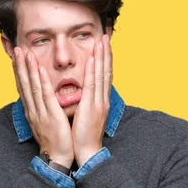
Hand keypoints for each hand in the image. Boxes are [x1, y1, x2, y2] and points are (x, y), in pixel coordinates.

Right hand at [12, 46, 73, 166]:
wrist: (57, 158)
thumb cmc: (55, 141)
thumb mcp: (45, 123)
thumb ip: (43, 109)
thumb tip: (41, 99)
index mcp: (32, 111)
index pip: (23, 87)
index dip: (19, 71)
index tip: (17, 58)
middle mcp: (33, 109)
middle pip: (23, 84)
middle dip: (20, 66)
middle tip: (16, 49)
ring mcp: (40, 112)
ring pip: (32, 86)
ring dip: (28, 68)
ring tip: (25, 53)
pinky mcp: (51, 115)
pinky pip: (45, 96)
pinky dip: (41, 81)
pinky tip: (39, 69)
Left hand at [72, 34, 111, 165]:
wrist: (86, 151)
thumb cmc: (83, 135)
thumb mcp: (85, 115)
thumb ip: (85, 102)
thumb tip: (81, 93)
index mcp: (100, 100)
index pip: (103, 75)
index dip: (105, 59)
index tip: (103, 45)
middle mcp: (102, 99)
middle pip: (106, 71)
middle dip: (106, 53)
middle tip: (106, 36)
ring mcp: (98, 103)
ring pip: (101, 75)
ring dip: (101, 57)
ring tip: (102, 41)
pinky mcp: (91, 108)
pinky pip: (91, 87)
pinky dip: (92, 72)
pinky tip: (92, 60)